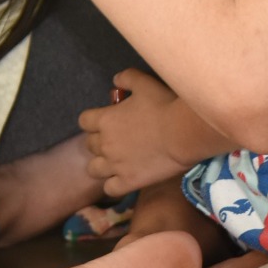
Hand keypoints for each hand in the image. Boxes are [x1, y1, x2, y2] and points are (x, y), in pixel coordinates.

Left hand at [79, 69, 198, 196]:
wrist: (183, 133)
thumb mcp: (144, 83)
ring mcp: (115, 165)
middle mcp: (105, 144)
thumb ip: (127, 78)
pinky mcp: (128, 182)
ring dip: (101, 164)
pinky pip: (110, 189)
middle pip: (89, 144)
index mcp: (105, 119)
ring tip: (114, 162)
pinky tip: (123, 179)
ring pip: (94, 169)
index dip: (92, 120)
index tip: (104, 120)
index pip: (84, 121)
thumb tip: (115, 80)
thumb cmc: (164, 105)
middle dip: (99, 141)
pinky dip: (113, 185)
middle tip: (115, 139)